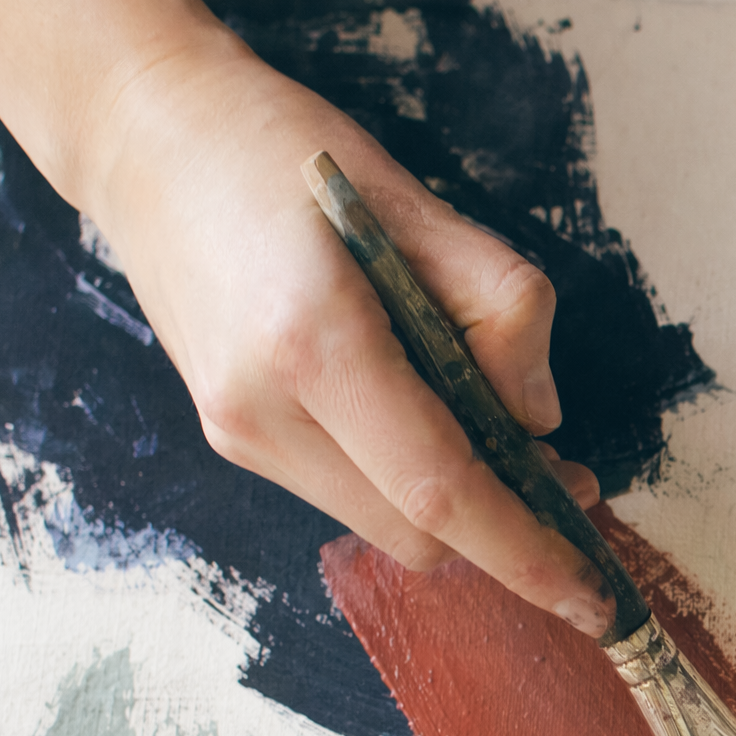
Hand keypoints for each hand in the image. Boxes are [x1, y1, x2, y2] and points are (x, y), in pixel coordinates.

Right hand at [89, 43, 611, 630]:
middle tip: (569, 477)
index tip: (593, 597)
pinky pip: (350, 493)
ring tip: (502, 436)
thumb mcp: (411, 201)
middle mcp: (264, 410)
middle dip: (506, 529)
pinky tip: (430, 417)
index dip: (527, 553)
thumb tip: (538, 419)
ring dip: (459, 505)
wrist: (142, 138)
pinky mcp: (235, 437)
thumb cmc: (279, 150)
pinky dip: (409, 479)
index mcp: (312, 343)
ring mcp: (241, 434)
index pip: (441, 492)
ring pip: (385, 523)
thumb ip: (498, 305)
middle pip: (419, 531)